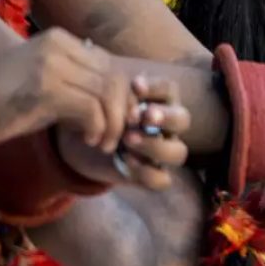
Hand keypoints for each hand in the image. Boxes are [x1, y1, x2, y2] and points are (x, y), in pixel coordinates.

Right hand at [0, 29, 130, 151]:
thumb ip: (78, 79)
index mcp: (61, 39)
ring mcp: (51, 65)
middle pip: (114, 77)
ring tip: (103, 142)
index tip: (120, 120)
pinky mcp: (45, 89)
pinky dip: (97, 128)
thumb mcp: (46, 80)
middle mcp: (59, 45)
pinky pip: (91, 108)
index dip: (122, 95)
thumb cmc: (5, 101)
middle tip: (116, 136)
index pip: (110, 64)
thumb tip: (121, 97)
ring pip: (107, 93)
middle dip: (122, 111)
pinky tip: (88, 140)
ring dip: (111, 124)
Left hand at [57, 76, 189, 189]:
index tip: (135, 85)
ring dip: (155, 145)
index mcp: (158, 102)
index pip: (169, 90)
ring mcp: (162, 152)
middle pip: (183, 120)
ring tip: (128, 139)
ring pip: (178, 152)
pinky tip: (126, 161)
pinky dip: (147, 172)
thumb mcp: (102, 99)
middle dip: (166, 117)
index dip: (156, 87)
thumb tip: (129, 87)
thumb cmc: (98, 113)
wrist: (82, 142)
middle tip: (144, 116)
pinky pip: (162, 180)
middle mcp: (167, 127)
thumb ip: (115, 93)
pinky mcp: (151, 175)